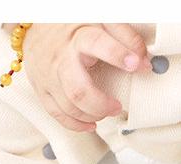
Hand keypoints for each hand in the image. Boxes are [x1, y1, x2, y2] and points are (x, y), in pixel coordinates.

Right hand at [21, 24, 150, 131]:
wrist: (37, 27)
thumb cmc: (75, 26)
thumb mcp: (102, 22)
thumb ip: (126, 38)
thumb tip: (144, 63)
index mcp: (79, 36)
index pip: (97, 44)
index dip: (118, 55)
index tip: (135, 65)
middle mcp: (61, 58)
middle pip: (78, 90)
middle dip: (101, 104)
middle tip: (117, 106)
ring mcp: (49, 75)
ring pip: (68, 106)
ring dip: (92, 116)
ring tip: (105, 111)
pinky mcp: (42, 88)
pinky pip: (56, 113)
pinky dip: (76, 124)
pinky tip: (91, 124)